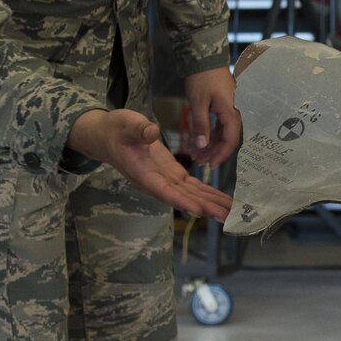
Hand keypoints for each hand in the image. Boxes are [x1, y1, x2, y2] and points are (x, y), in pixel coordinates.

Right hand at [68, 108, 232, 219]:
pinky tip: (220, 200)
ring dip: (211, 203)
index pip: (164, 190)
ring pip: (191, 194)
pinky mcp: (172, 173)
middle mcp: (156, 181)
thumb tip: (152, 132)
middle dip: (205, 207)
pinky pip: (191, 186)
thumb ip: (139, 129)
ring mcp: (165, 179)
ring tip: (231, 212)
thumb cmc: (114, 130)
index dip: (182, 201)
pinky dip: (206, 192)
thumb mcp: (125, 124)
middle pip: (183, 197)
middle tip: (227, 217)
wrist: (108, 136)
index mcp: (143, 173)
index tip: (199, 211)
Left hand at [182, 66, 240, 165]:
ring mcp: (230, 108)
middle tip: (199, 161)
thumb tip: (202, 146)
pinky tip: (201, 140)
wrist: (204, 58)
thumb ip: (201, 126)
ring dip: (211, 143)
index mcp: (232, 112)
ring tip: (197, 154)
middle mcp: (235, 112)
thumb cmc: (201, 79)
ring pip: (223, 132)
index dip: (221, 154)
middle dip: (213, 151)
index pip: (230, 140)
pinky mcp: (223, 105)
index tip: (210, 165)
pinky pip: (220, 124)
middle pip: (227, 138)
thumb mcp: (198, 103)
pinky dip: (210, 133)